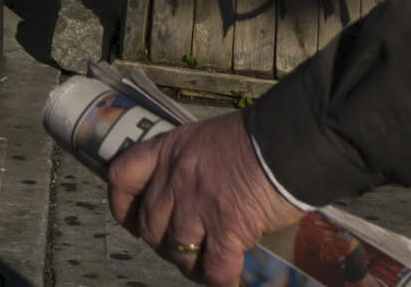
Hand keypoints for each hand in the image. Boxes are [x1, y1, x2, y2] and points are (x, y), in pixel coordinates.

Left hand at [107, 112, 305, 282]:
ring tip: (205, 266)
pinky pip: (214, 268)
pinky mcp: (226, 227)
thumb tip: (194, 193)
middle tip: (181, 248)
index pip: (122, 177)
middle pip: (150, 226)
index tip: (132, 221)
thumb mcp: (208, 139)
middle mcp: (175, 178)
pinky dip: (219, 279)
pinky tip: (228, 279)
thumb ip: (192, 165)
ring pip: (178, 251)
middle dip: (162, 244)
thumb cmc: (257, 137)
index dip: (122, 205)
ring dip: (191, 265)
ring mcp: (198, 204)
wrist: (288, 139)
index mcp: (168, 150)